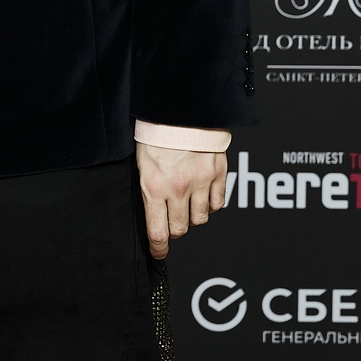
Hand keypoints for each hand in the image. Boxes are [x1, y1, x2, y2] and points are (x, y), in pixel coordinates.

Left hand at [136, 143, 227, 258]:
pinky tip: (202, 194)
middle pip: (180, 229)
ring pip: (200, 219)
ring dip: (192, 215)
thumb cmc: (156, 132)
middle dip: (174, 229)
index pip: (157, 231)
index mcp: (154, 185)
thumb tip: (150, 213)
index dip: (158, 248)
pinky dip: (210, 204)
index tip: (157, 253)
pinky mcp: (217, 174)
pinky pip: (217, 204)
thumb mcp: (142, 162)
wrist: (179, 107)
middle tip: (170, 219)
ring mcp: (200, 182)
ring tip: (186, 202)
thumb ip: (148, 189)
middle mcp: (178, 188)